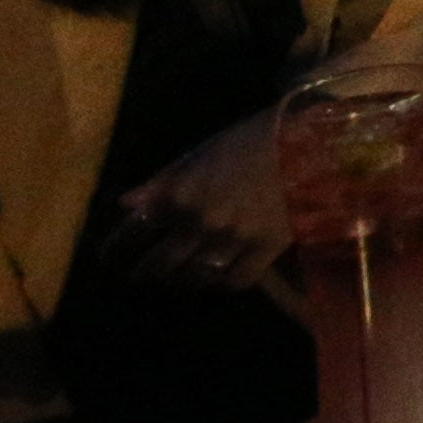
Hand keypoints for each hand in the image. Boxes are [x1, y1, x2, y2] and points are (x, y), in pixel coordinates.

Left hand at [109, 108, 292, 287]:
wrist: (313, 142)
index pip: (132, 233)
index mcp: (179, 194)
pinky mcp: (264, 251)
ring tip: (175, 278)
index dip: (115, 250)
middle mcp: (199, 222)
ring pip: (192, 277)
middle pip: (157, 265)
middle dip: (142, 273)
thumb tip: (125, 205)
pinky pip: (232, 280)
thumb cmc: (252, 140)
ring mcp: (232, 240)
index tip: (109, 258)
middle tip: (139, 274)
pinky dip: (219, 282)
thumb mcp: (200, 153)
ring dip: (178, 281)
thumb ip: (161, 181)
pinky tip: (216, 276)